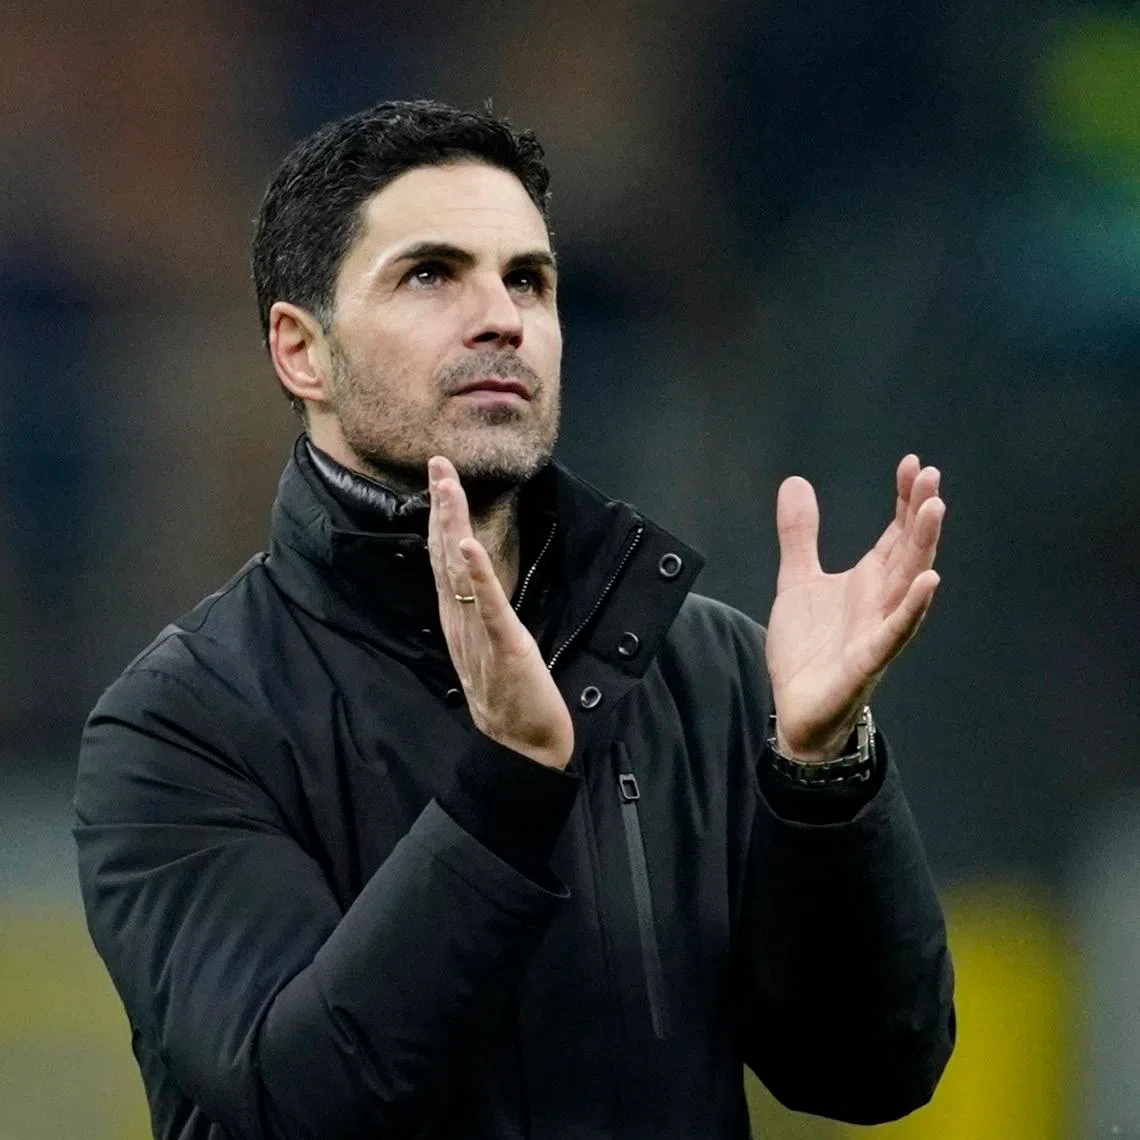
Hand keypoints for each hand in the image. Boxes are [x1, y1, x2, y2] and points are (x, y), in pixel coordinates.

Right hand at [426, 456, 574, 769]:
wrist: (522, 749)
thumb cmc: (511, 699)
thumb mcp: (489, 648)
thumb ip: (479, 616)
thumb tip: (475, 586)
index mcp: (459, 620)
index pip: (444, 559)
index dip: (440, 517)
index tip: (439, 479)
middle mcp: (460, 622)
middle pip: (444, 555)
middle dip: (441, 506)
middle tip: (437, 464)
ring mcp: (479, 633)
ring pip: (459, 572)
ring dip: (452, 525)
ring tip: (446, 487)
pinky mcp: (506, 646)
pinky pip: (489, 606)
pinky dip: (478, 574)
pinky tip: (466, 545)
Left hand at [766, 455, 944, 761]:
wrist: (796, 707)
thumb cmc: (808, 648)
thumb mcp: (797, 580)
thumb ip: (800, 535)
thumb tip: (796, 482)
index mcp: (869, 579)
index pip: (895, 532)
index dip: (904, 499)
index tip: (912, 463)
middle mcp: (881, 600)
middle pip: (909, 549)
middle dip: (920, 513)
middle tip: (930, 476)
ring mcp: (879, 628)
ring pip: (909, 581)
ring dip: (923, 546)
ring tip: (935, 508)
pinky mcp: (868, 659)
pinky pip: (896, 630)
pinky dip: (913, 607)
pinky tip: (930, 581)